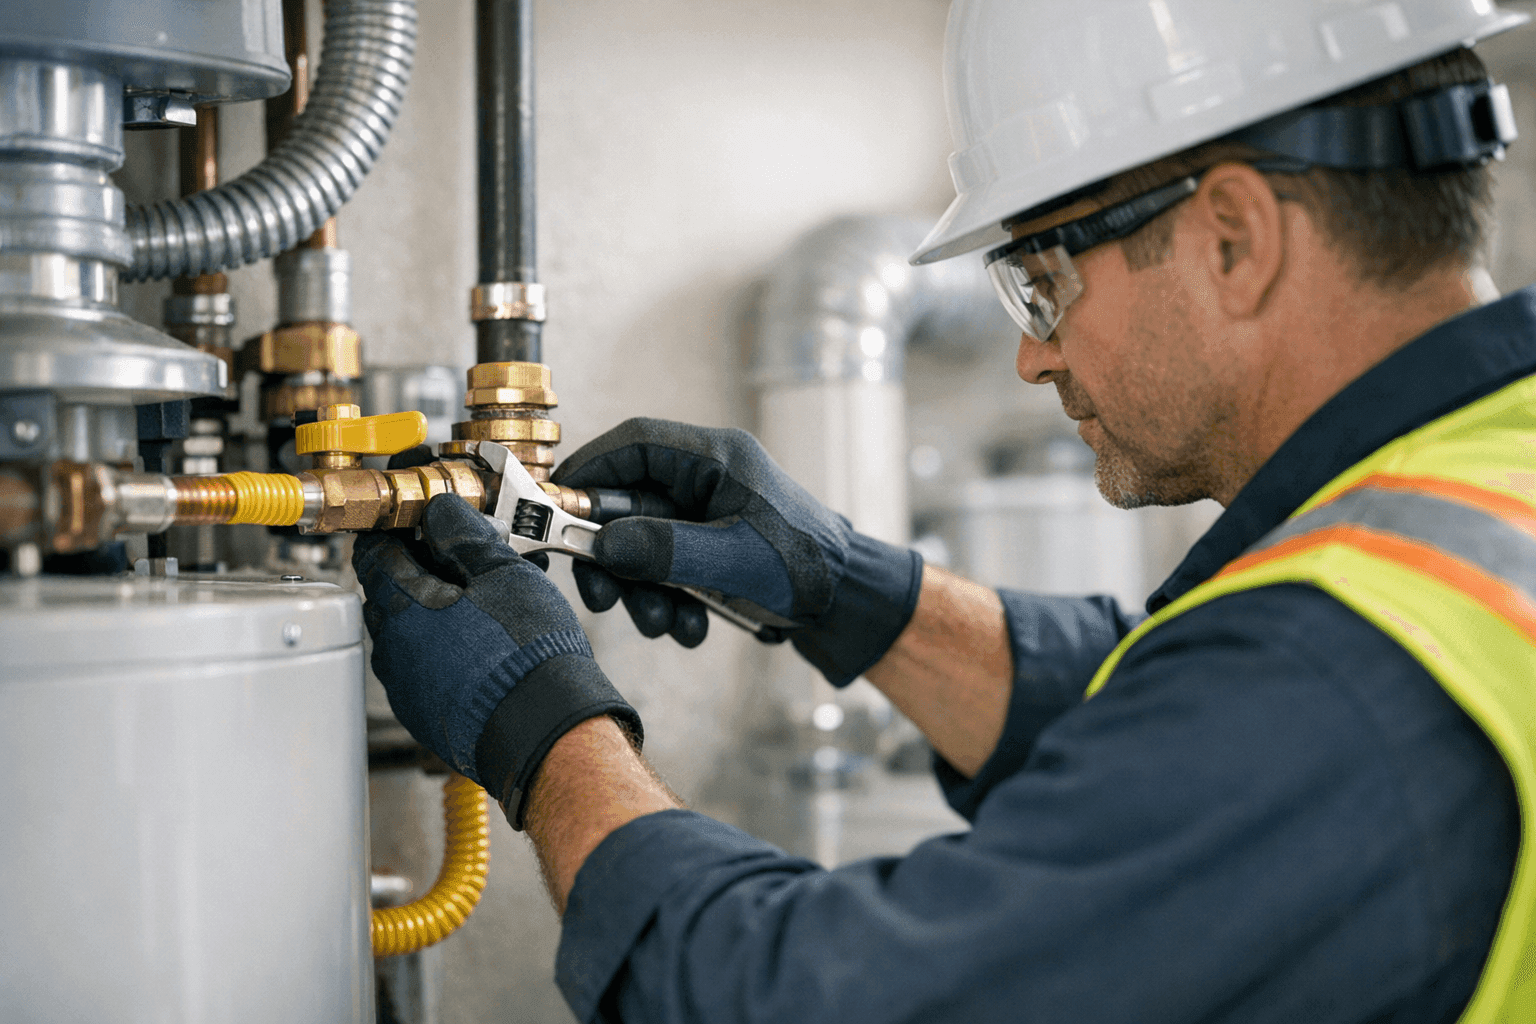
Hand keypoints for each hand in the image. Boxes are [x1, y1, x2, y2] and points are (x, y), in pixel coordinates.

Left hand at [353, 493, 640, 827]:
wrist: (547, 729)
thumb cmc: (528, 657)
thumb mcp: (504, 573)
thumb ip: (465, 535)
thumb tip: (441, 512)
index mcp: (402, 607)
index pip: (374, 552)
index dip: (398, 530)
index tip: (422, 522)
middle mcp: (393, 649)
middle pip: (388, 592)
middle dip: (419, 569)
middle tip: (463, 559)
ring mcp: (407, 686)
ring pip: (407, 632)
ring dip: (432, 611)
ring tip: (481, 602)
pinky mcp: (426, 713)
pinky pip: (423, 667)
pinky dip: (442, 647)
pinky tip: (482, 643)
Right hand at [551, 417, 923, 686]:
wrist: (848, 605)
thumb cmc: (805, 568)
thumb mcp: (731, 560)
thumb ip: (665, 550)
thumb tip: (602, 546)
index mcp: (717, 459)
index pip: (634, 444)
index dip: (589, 471)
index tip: (554, 505)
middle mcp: (707, 481)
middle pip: (628, 503)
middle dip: (613, 555)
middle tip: (601, 596)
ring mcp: (707, 517)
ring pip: (644, 544)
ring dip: (642, 590)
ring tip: (662, 624)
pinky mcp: (710, 550)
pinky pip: (668, 570)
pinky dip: (668, 602)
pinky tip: (690, 628)